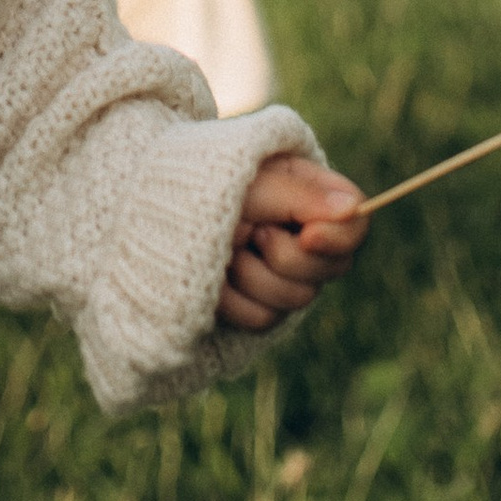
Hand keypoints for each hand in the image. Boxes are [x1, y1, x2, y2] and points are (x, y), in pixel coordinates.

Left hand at [217, 150, 368, 332]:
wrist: (145, 216)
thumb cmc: (199, 185)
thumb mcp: (251, 181)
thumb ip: (301, 196)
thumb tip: (354, 207)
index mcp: (309, 196)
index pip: (354, 223)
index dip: (338, 236)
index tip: (307, 234)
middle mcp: (302, 236)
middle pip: (331, 268)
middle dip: (285, 256)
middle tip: (250, 231)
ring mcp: (281, 274)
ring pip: (297, 299)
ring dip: (254, 276)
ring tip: (226, 249)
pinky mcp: (256, 305)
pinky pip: (263, 319)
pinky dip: (235, 299)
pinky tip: (214, 278)